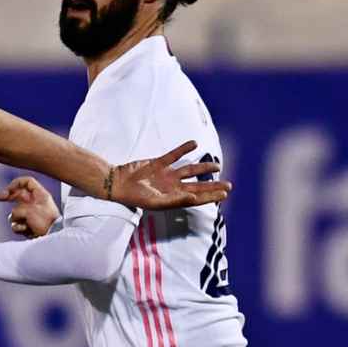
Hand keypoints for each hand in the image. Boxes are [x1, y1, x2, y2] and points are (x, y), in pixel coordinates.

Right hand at [0, 176, 58, 237]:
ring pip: (15, 212)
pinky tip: (25, 230)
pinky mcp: (29, 224)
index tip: (7, 190)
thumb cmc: (45, 221)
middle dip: (8, 196)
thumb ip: (17, 210)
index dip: (15, 183)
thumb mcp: (30, 211)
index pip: (26, 182)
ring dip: (16, 218)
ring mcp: (31, 214)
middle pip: (18, 194)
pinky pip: (17, 223)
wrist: (54, 236)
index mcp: (40, 195)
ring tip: (24, 223)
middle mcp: (35, 202)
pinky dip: (19, 227)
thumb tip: (13, 216)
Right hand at [111, 141, 230, 209]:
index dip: (211, 196)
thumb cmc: (136, 196)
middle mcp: (173, 186)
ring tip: (216, 166)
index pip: (198, 198)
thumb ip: (176, 200)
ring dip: (202, 168)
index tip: (225, 194)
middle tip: (229, 185)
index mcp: (174, 198)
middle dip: (212, 185)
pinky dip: (184, 149)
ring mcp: (166, 174)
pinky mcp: (158, 163)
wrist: (119, 183)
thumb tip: (195, 198)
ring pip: (189, 170)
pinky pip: (174, 155)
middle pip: (197, 185)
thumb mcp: (157, 202)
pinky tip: (194, 144)